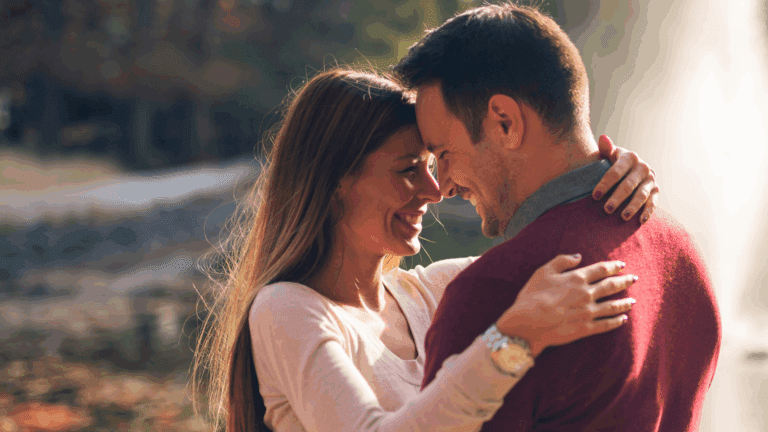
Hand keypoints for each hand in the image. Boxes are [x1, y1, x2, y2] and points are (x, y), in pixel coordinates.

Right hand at [496, 254, 636, 356]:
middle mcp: (587, 294)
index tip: (622, 265)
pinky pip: (606, 324)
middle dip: (624, 281)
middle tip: (634, 279)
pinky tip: (623, 319)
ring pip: (613, 306)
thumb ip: (562, 261)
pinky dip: (617, 321)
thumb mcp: (543, 272)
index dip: (613, 266)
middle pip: (611, 286)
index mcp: (577, 278)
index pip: (601, 270)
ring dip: (625, 302)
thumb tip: (578, 256)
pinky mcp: (586, 329)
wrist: (528, 324)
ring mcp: (588, 312)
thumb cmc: (532, 296)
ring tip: (633, 300)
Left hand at [594, 135, 658, 223]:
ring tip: (623, 217)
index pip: (616, 172)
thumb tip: (603, 138)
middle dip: (617, 198)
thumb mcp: (609, 154)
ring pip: (641, 195)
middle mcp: (643, 168)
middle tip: (607, 209)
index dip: (605, 184)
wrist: (630, 167)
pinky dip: (648, 211)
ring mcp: (650, 179)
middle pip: (628, 185)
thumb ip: (606, 149)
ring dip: (633, 206)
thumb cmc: (614, 162)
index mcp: (630, 157)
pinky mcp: (656, 190)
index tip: (594, 196)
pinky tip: (640, 221)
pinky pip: (653, 202)